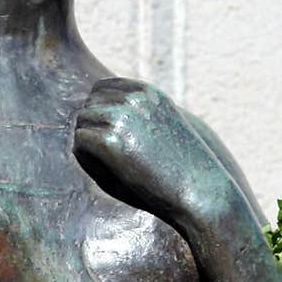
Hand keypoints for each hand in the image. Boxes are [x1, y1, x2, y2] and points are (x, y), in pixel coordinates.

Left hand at [74, 78, 228, 226]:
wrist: (201, 192)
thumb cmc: (181, 169)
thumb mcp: (160, 131)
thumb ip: (133, 117)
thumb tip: (89, 115)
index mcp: (148, 92)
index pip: (101, 88)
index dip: (101, 114)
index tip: (115, 140)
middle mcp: (134, 98)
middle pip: (89, 105)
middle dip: (94, 129)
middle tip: (114, 159)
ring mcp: (121, 117)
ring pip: (82, 123)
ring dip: (90, 145)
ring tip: (114, 168)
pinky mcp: (110, 141)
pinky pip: (80, 144)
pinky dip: (88, 160)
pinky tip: (110, 174)